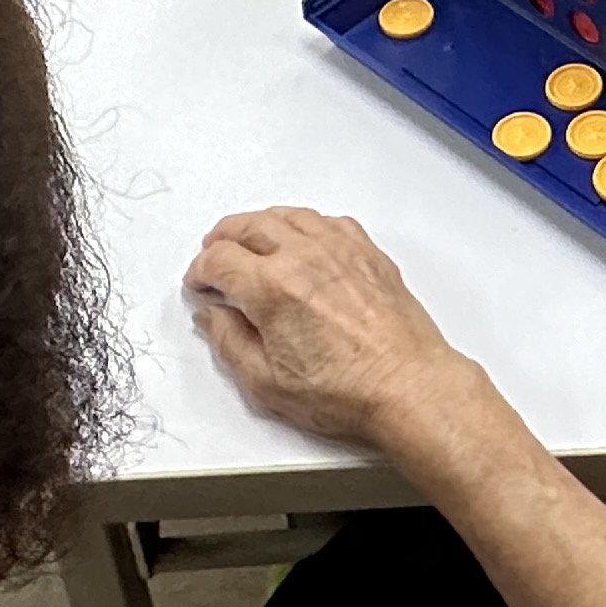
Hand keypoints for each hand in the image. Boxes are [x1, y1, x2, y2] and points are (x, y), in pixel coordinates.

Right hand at [186, 208, 483, 455]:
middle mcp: (304, 256)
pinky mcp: (367, 253)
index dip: (200, 270)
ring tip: (250, 238)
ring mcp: (339, 249)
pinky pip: (328, 221)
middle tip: (214, 253)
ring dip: (260, 223)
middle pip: (249, 226)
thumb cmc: (346, 390)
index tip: (199, 283)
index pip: (219, 260)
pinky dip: (305, 224)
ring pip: (288, 216)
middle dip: (223, 238)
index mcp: (272, 287)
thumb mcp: (266, 382)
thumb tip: (212, 315)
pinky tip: (303, 238)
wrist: (406, 386)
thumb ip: (228, 341)